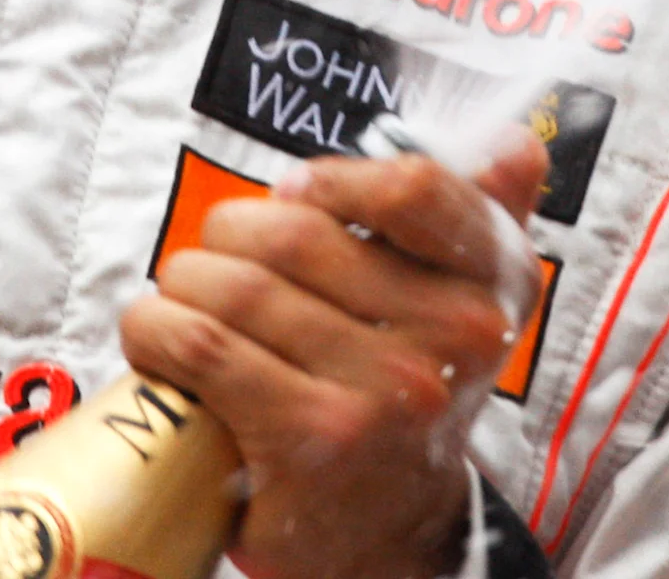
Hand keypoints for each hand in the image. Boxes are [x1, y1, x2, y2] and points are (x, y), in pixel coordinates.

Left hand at [121, 127, 547, 578]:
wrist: (393, 529)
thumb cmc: (410, 394)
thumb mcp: (469, 303)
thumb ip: (491, 212)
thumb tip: (511, 139)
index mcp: (499, 282)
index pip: (416, 188)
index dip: (333, 179)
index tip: (292, 192)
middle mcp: (456, 336)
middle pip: (298, 232)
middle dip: (231, 233)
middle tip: (216, 257)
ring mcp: (385, 390)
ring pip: (239, 287)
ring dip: (184, 284)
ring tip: (182, 299)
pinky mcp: (311, 437)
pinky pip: (203, 346)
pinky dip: (157, 329)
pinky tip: (156, 336)